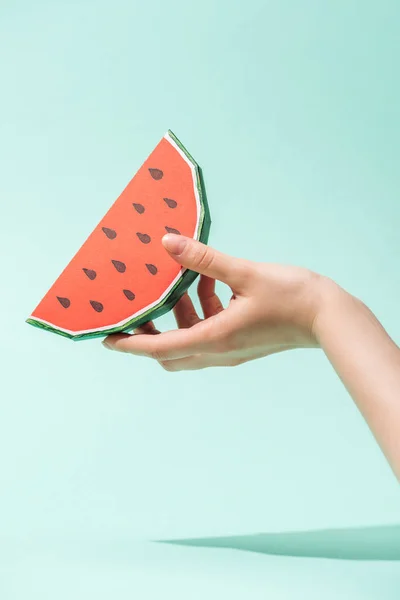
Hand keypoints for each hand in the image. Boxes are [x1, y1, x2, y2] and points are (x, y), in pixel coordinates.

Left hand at [102, 234, 324, 370]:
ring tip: (181, 285)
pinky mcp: (241, 343)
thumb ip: (204, 259)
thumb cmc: (292, 297)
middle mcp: (219, 351)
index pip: (159, 349)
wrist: (329, 318)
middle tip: (138, 311)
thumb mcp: (244, 272)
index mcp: (215, 339)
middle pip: (170, 354)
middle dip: (149, 335)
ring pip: (190, 343)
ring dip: (180, 318)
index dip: (130, 345)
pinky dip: (202, 313)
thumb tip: (169, 244)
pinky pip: (210, 334)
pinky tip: (210, 285)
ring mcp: (231, 351)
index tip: (107, 339)